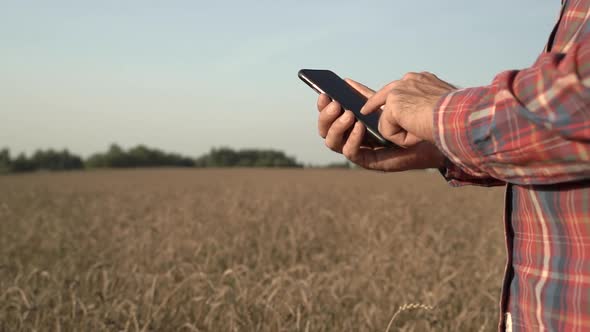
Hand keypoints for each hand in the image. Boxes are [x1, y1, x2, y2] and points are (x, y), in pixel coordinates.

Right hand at [316, 79, 445, 171]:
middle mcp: (350, 139)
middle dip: (326, 117)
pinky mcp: (369, 162)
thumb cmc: (408, 119)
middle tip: (335, 104)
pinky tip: (360, 126)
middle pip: (325, 130)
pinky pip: (351, 153)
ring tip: (348, 114)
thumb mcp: (383, 103)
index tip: (324, 94)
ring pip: (332, 142)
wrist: (431, 134)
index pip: (328, 117)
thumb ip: (364, 95)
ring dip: (337, 127)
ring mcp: (359, 151)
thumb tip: (346, 82)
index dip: (322, 106)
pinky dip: (352, 139)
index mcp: (350, 125)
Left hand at [360, 72, 456, 145]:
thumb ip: (425, 108)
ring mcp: (399, 90)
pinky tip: (418, 133)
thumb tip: (419, 118)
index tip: (370, 102)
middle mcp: (409, 81)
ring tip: (423, 132)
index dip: (383, 98)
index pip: (398, 87)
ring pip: (388, 120)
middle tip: (362, 109)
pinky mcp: (393, 104)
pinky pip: (387, 130)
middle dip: (371, 104)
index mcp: (422, 80)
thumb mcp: (441, 109)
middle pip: (382, 95)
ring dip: (403, 133)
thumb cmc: (459, 117)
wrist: (460, 116)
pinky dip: (402, 138)